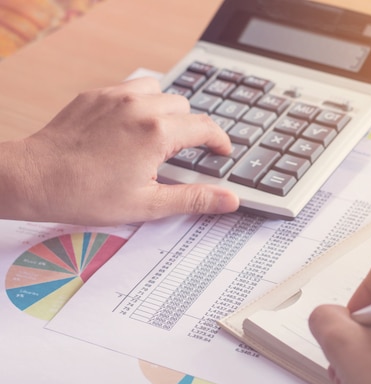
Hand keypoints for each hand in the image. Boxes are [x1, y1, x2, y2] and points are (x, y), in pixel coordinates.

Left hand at [1, 77, 238, 224]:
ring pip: (160, 92)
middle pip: (184, 107)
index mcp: (157, 134)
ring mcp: (116, 97)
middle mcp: (140, 107)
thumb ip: (195, 198)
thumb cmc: (86, 194)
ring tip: (155, 137)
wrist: (35, 179)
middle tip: (179, 154)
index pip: (205, 127)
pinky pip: (131, 88)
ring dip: (165, 111)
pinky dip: (140, 103)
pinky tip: (129, 127)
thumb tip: (230, 199)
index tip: (221, 151)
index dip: (219, 141)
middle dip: (189, 129)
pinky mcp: (96, 94)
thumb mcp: (148, 204)